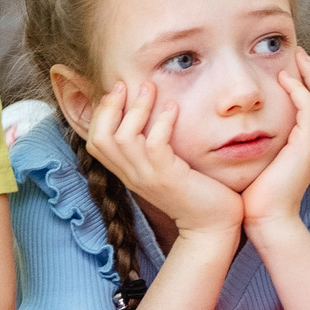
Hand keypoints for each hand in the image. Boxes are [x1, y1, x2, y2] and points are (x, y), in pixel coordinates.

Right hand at [84, 81, 243, 245]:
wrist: (212, 225)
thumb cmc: (196, 193)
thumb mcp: (167, 168)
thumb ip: (155, 149)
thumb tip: (155, 118)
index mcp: (128, 172)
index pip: (96, 141)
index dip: (101, 114)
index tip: (115, 91)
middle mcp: (131, 175)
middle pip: (100, 138)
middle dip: (109, 107)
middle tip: (125, 83)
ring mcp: (147, 177)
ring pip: (124, 138)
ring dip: (136, 109)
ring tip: (150, 87)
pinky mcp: (168, 178)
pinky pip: (155, 146)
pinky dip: (161, 123)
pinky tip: (173, 107)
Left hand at [243, 52, 309, 228]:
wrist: (267, 219)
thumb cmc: (258, 195)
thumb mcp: (262, 161)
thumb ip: (260, 142)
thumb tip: (241, 130)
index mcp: (308, 143)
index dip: (308, 82)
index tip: (291, 66)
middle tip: (299, 53)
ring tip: (295, 58)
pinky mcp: (307, 145)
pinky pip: (309, 109)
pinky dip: (299, 90)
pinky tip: (283, 79)